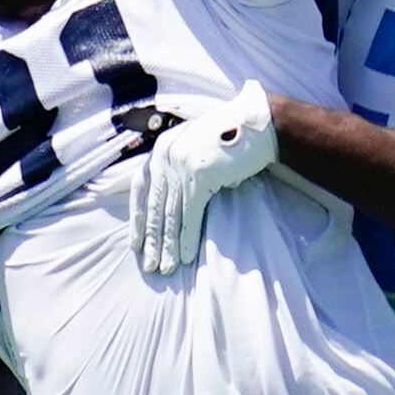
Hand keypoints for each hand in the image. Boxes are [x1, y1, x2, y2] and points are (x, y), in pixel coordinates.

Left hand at [131, 82, 275, 275]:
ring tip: (166, 268)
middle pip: (154, 206)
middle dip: (151, 240)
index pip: (140, 188)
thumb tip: (170, 199)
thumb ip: (179, 166)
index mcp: (162, 147)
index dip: (136, 217)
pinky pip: (190, 214)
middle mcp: (166, 155)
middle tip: (149, 266)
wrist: (258, 126)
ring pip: (170, 214)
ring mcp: (181, 164)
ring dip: (168, 245)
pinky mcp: (200, 175)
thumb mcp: (195, 147)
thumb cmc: (230, 138)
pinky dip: (187, 238)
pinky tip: (186, 256)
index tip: (135, 242)